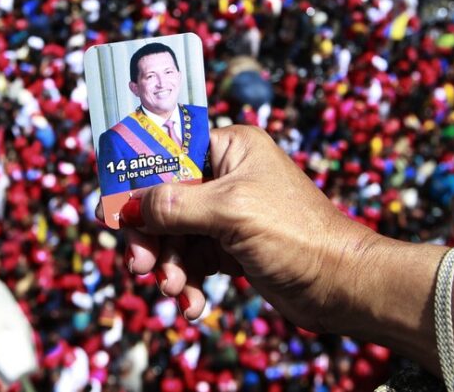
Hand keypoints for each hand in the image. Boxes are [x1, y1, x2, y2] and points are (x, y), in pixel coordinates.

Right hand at [98, 125, 376, 333]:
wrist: (343, 286)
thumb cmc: (297, 234)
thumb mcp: (231, 211)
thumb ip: (175, 205)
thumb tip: (128, 206)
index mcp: (230, 147)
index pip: (166, 153)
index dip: (136, 180)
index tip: (111, 209)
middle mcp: (227, 175)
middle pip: (163, 200)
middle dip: (151, 237)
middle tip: (142, 266)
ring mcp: (228, 214)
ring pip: (174, 236)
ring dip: (169, 266)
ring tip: (176, 291)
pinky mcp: (231, 248)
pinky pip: (193, 261)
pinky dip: (188, 283)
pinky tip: (193, 305)